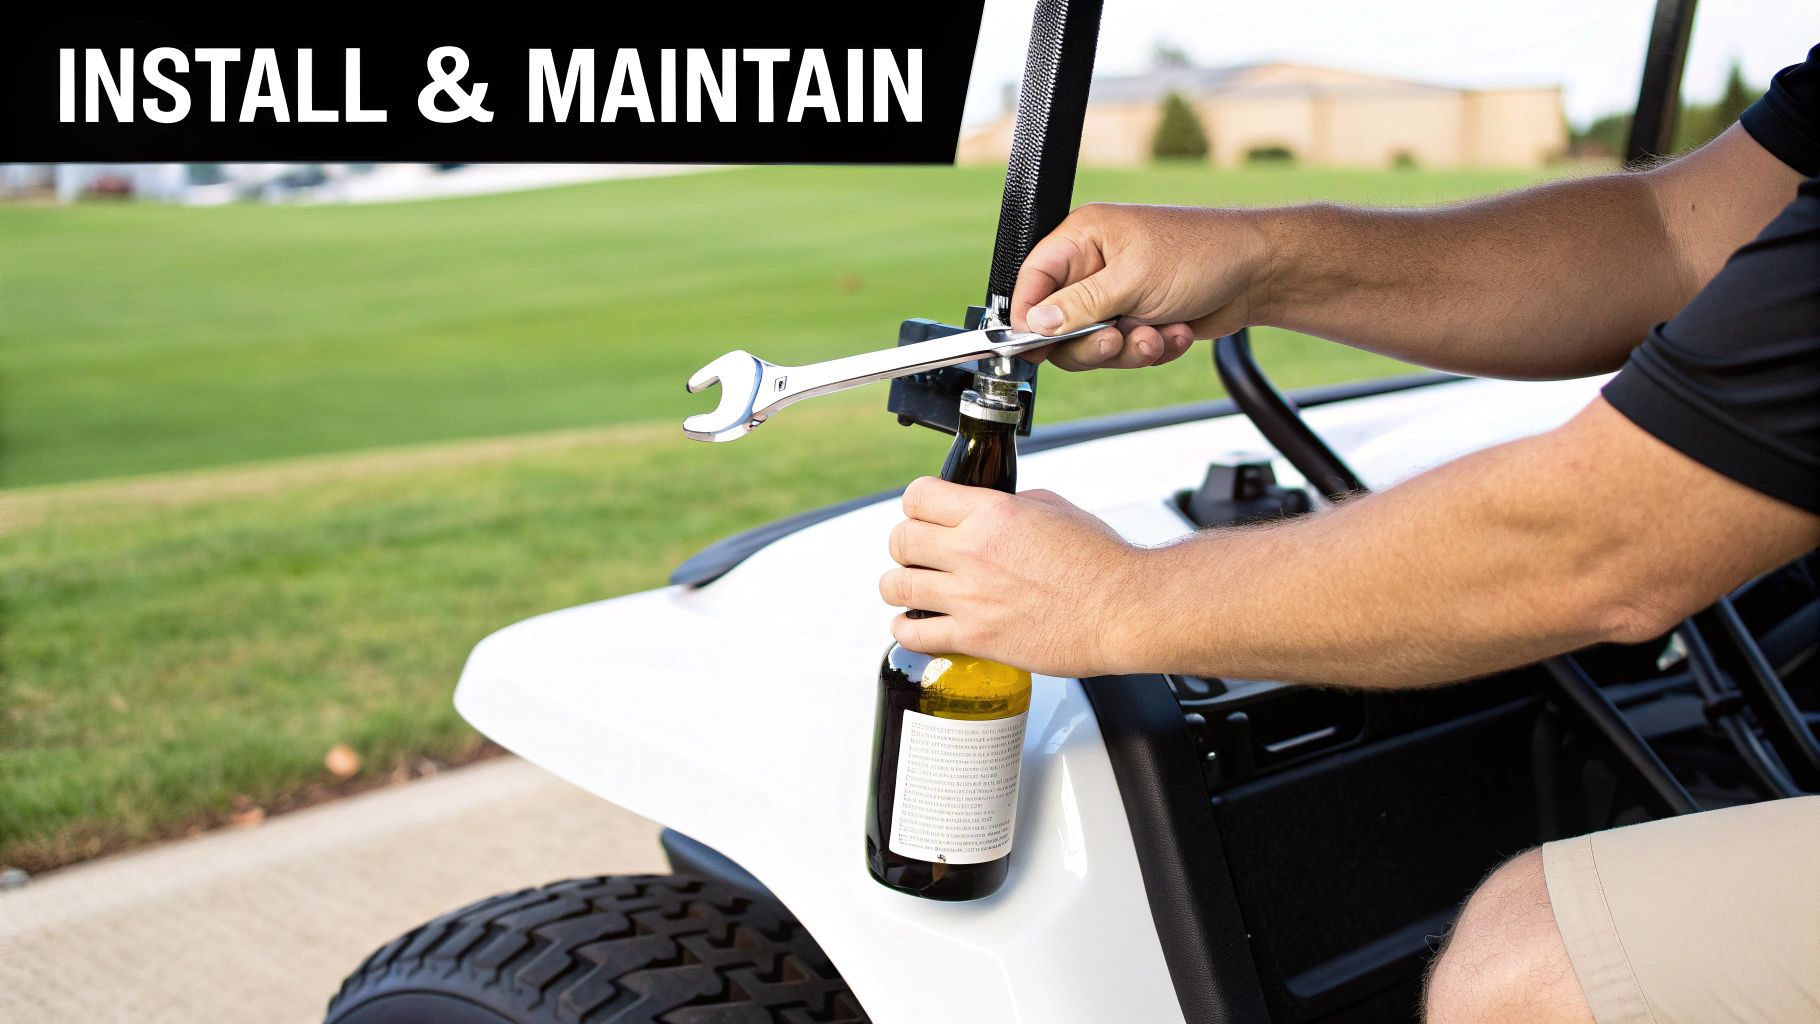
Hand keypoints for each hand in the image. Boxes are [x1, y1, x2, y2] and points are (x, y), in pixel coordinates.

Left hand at [878, 477, 1151, 677]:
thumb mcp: (1054, 508)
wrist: (1125, 609)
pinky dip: (906, 629)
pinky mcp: (975, 638)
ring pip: (896, 586)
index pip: (918, 497)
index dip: (917, 504)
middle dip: (907, 544)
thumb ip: (1010, 505)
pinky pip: (914, 634)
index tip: (923, 515)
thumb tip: (990, 510)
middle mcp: (972, 551)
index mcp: (991, 513)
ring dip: (900, 585)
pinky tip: (914, 624)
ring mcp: (969, 597)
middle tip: (919, 553)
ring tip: (912, 589)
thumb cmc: (1102, 562)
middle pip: (900, 540)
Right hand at [1011, 203, 1269, 370]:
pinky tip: (1176, 331)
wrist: (1258, 274)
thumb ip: (1077, 306)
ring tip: (1157, 334)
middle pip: (1057, 326)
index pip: (1032, 281)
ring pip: (1093, 347)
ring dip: (1128, 349)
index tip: (1036, 346)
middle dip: (1092, 342)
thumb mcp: (1132, 280)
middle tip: (1118, 339)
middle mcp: (1094, 267)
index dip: (1029, 317)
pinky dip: (1152, 349)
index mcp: (1083, 238)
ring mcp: (1116, 297)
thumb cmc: (1203, 254)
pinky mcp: (1138, 321)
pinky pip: (1125, 353)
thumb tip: (1035, 324)